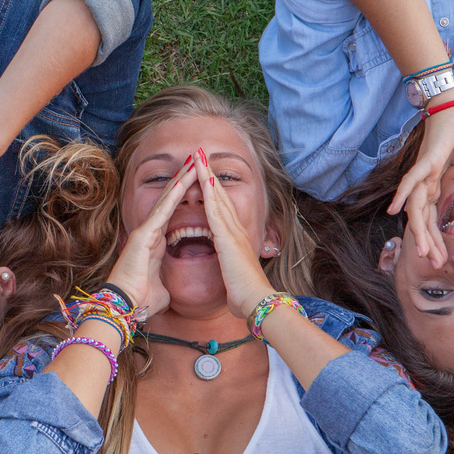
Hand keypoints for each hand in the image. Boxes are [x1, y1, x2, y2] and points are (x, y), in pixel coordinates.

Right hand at [104, 157, 199, 319]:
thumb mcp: (162, 289)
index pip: (172, 214)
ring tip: (194, 163)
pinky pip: (163, 210)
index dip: (182, 197)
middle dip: (183, 180)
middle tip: (196, 161)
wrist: (126, 306)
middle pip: (170, 200)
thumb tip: (170, 290)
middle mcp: (150, 233)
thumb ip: (166, 282)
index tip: (195, 182)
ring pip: (167, 200)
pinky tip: (184, 180)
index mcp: (155, 244)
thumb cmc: (141, 300)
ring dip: (181, 180)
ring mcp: (146, 231)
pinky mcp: (144, 234)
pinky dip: (174, 194)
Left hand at [196, 148, 276, 320]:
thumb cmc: (245, 292)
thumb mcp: (235, 272)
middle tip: (200, 154)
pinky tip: (203, 178)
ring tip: (198, 156)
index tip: (203, 172)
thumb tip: (231, 266)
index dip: (213, 189)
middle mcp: (235, 229)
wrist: (256, 300)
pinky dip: (210, 193)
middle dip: (209, 173)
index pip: (221, 207)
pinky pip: (216, 210)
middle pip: (220, 194)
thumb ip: (232, 263)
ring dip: (208, 175)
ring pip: (218, 196)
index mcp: (234, 238)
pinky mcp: (227, 238)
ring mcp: (232, 232)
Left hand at [387, 104, 453, 267]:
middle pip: (423, 220)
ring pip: (417, 207)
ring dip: (419, 230)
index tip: (444, 261)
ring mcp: (423, 173)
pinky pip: (411, 180)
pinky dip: (402, 194)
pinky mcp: (426, 160)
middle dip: (430, 244)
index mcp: (435, 189)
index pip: (433, 221)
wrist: (452, 109)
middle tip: (437, 265)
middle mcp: (425, 185)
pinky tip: (396, 210)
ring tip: (422, 252)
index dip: (438, 242)